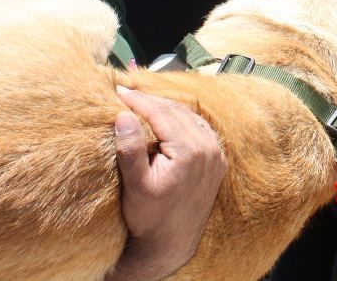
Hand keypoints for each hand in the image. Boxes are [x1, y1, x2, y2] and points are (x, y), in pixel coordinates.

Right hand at [105, 87, 226, 280]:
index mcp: (190, 151)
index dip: (139, 100)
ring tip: (141, 104)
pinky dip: (181, 119)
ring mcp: (216, 154)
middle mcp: (209, 148)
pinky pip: (199, 128)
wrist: (171, 244)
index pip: (162, 113)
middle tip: (127, 93)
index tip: (119, 91)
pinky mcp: (217, 159)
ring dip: (166, 108)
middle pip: (176, 111)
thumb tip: (123, 116)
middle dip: (150, 101)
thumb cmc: (150, 218)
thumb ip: (130, 150)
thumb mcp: (135, 185)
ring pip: (189, 117)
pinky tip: (164, 119)